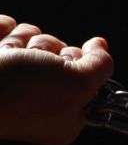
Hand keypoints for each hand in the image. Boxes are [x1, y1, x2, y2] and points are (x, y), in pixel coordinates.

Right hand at [0, 15, 114, 144]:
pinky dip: (1, 30)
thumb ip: (100, 65)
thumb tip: (100, 46)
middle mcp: (37, 100)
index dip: (80, 64)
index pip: (87, 78)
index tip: (70, 64)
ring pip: (33, 38)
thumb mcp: (78, 83)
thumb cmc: (22, 92)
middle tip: (33, 64)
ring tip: (8, 56)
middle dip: (48, 49)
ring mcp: (9, 78)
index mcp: (62, 117)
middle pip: (60, 53)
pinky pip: (6, 27)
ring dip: (22, 40)